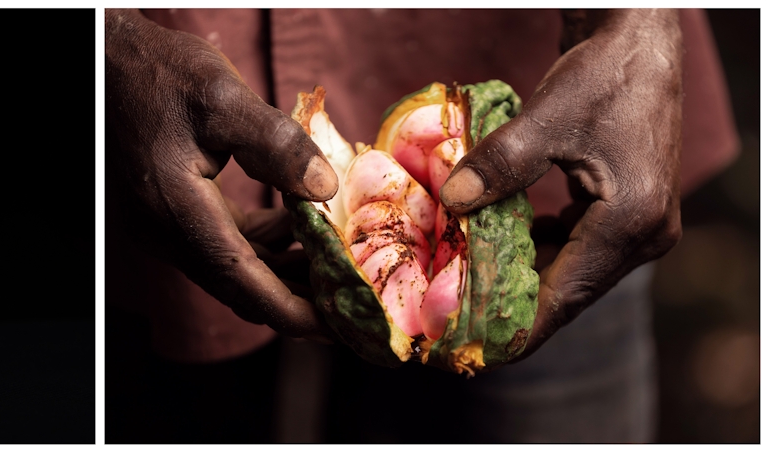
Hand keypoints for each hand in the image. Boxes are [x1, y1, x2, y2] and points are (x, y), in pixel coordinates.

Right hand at [105, 9, 337, 340]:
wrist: (108, 64)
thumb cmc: (162, 75)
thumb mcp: (223, 98)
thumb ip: (277, 145)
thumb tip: (326, 190)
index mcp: (178, 213)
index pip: (242, 282)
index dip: (293, 311)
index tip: (340, 325)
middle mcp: (167, 232)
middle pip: (240, 286)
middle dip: (297, 297)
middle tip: (353, 296)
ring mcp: (166, 226)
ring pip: (232, 269)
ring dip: (283, 270)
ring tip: (338, 260)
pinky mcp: (171, 212)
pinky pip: (222, 245)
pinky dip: (263, 245)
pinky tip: (299, 226)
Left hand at [439, 9, 682, 360]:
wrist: (639, 44)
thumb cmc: (601, 77)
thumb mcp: (546, 118)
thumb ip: (499, 165)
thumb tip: (451, 202)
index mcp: (631, 223)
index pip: (565, 298)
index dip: (516, 328)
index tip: (471, 349)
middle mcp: (644, 236)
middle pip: (568, 293)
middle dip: (510, 308)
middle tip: (451, 323)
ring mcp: (638, 226)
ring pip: (569, 272)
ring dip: (519, 280)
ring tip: (460, 291)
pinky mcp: (624, 212)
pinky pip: (574, 249)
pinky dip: (535, 253)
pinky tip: (492, 249)